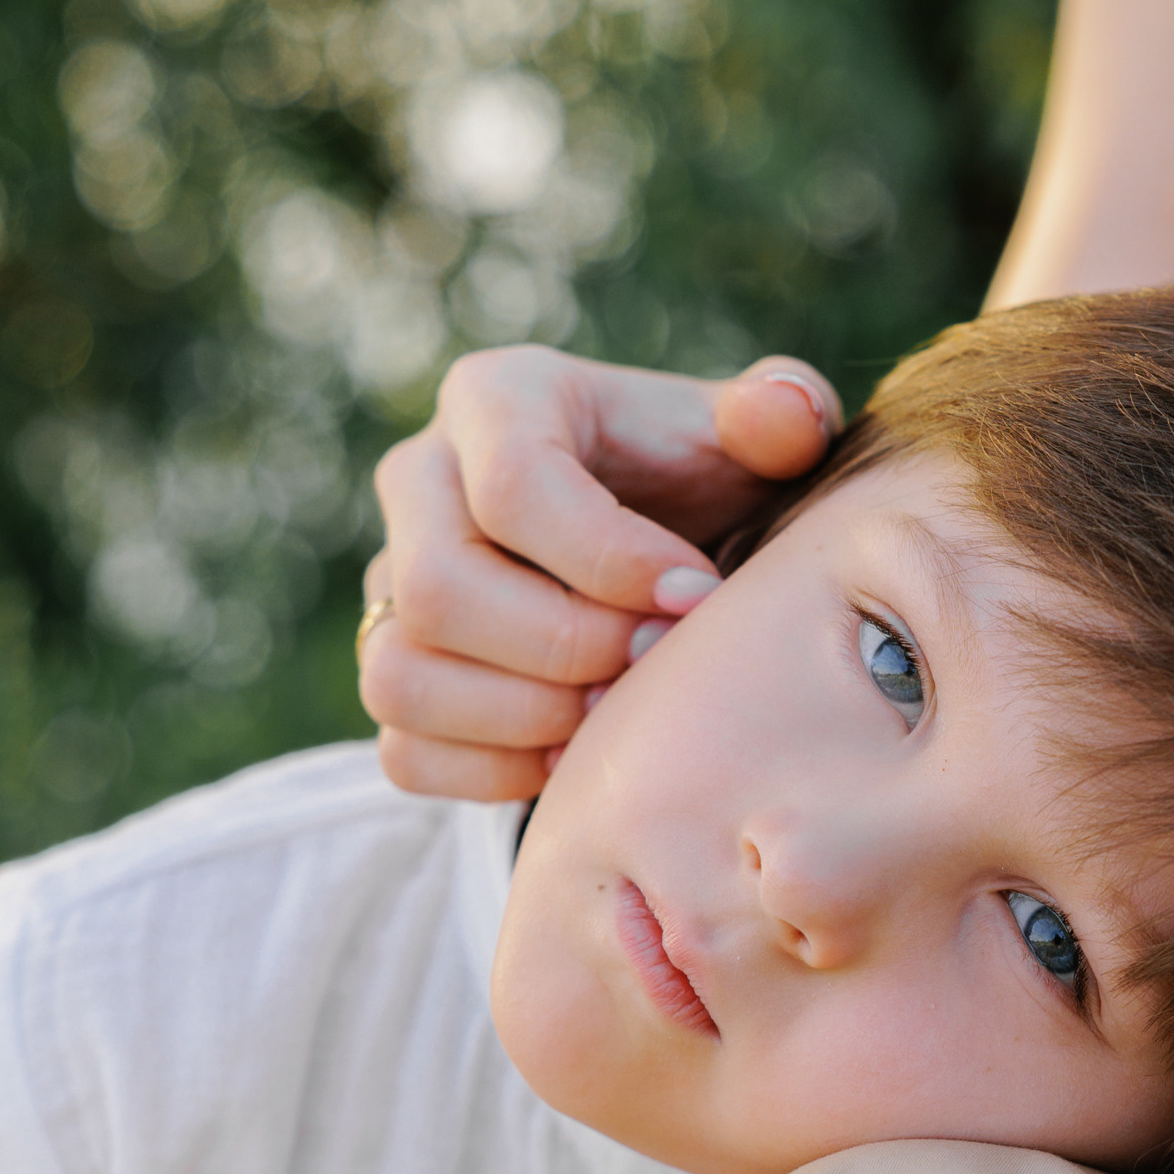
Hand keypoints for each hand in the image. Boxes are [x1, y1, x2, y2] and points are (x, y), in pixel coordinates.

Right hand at [360, 345, 841, 801]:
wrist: (658, 556)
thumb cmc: (705, 488)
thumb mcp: (751, 442)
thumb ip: (783, 413)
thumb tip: (783, 415)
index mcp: (495, 399)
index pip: (511, 485)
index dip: (611, 560)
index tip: (699, 596)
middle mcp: (418, 481)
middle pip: (439, 588)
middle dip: (567, 647)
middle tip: (659, 661)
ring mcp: (389, 583)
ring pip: (400, 678)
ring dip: (526, 719)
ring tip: (619, 711)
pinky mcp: (391, 670)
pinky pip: (405, 752)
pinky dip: (496, 773)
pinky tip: (579, 753)